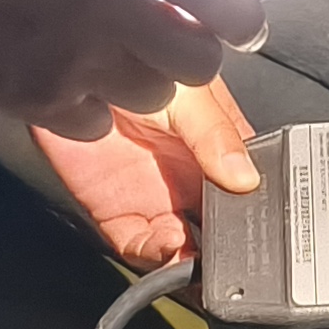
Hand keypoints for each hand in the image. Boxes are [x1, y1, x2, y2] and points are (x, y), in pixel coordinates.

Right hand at [0, 0, 267, 159]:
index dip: (243, 15)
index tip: (245, 22)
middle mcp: (111, 14)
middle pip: (198, 62)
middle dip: (197, 54)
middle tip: (180, 41)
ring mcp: (79, 65)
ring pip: (153, 96)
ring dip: (148, 81)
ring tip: (123, 59)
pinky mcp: (43, 104)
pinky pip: (98, 123)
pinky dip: (95, 109)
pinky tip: (74, 83)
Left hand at [35, 77, 260, 266]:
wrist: (66, 68)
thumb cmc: (130, 65)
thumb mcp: (187, 93)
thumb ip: (215, 134)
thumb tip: (244, 176)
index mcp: (219, 148)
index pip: (249, 190)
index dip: (257, 213)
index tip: (262, 230)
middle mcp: (192, 179)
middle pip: (222, 228)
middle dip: (230, 248)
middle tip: (233, 256)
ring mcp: (158, 200)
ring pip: (187, 248)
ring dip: (196, 263)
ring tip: (200, 261)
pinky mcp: (120, 215)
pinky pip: (143, 250)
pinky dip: (157, 261)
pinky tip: (167, 252)